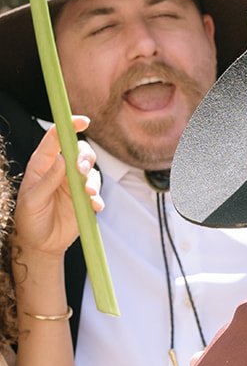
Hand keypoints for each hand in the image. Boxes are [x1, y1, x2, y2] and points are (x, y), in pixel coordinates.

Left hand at [13, 117, 101, 261]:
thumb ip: (47, 180)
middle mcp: (61, 170)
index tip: (82, 121)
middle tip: (81, 170)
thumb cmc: (29, 219)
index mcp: (43, 164)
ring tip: (88, 194)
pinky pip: (97, 193)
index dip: (69, 126)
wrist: (40, 243)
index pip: (56, 138)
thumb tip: (61, 159)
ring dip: (92, 180)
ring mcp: (74, 184)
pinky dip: (98, 198)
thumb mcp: (32, 200)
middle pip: (79, 152)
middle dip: (85, 157)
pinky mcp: (85, 199)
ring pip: (91, 171)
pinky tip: (95, 207)